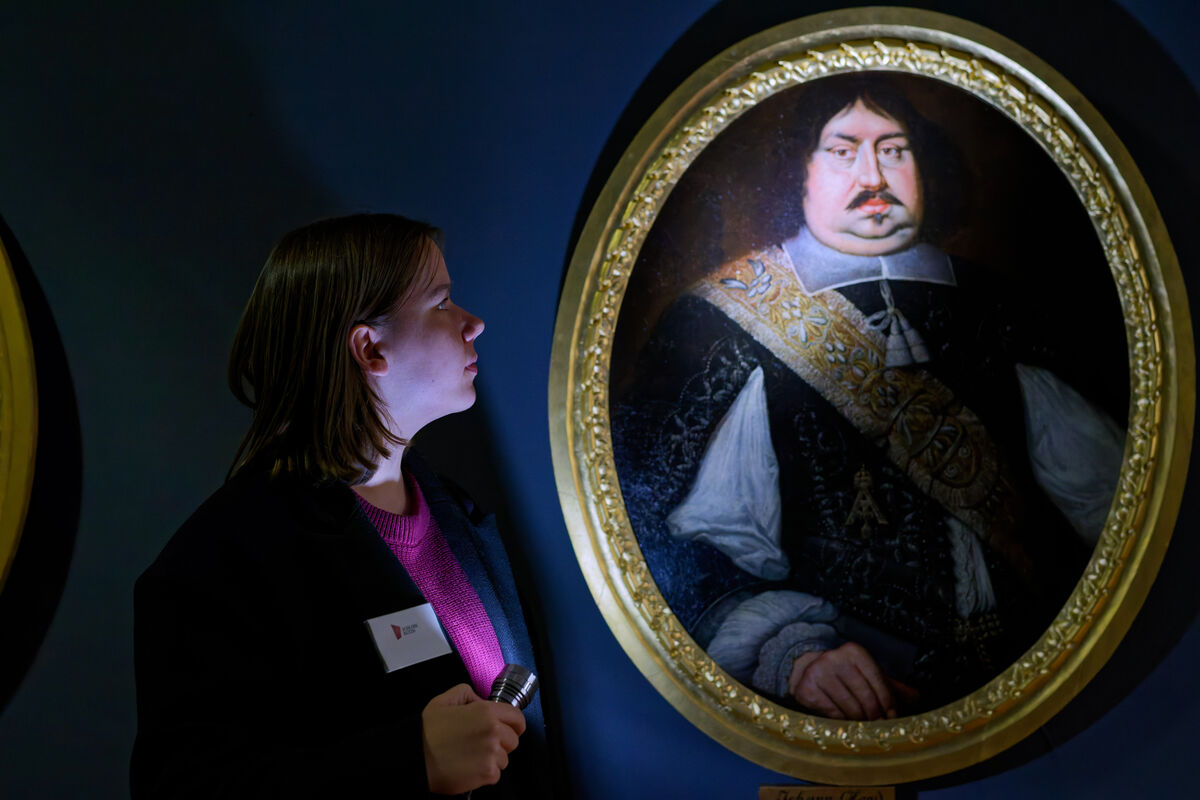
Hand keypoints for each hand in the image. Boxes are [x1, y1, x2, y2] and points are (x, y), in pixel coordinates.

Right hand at [422, 683, 525, 793]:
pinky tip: (469, 767)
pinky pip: (496, 774)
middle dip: (502, 742)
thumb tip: (481, 700)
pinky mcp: (487, 774)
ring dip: (493, 759)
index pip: (517, 718)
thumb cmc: (427, 732)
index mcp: (486, 712)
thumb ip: (466, 693)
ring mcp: (492, 754)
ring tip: (472, 756)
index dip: (513, 723)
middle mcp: (493, 732)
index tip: (506, 728)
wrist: (415, 759)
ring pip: (505, 758)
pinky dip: (485, 774)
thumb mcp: (443, 701)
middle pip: (514, 740)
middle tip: (482, 743)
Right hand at [787, 641, 919, 720]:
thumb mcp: (866, 675)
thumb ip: (890, 686)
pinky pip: (833, 713)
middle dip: (876, 716)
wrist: (806, 670)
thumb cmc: (843, 676)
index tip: (893, 717)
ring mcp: (818, 672)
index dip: (889, 703)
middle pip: (866, 697)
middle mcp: (835, 658)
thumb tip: (916, 697)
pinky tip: (846, 721)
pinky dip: (843, 721)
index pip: (879, 681)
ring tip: (864, 726)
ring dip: (860, 721)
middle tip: (879, 726)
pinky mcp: (807, 688)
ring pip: (850, 707)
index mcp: (854, 652)